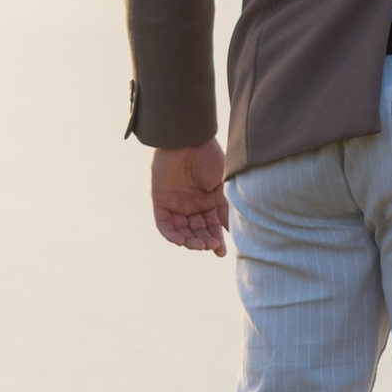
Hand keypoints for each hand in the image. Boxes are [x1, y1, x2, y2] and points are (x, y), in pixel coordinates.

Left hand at [151, 137, 228, 255]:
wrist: (187, 139)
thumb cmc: (209, 157)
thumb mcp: (222, 185)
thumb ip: (224, 208)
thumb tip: (231, 231)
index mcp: (208, 201)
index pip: (212, 227)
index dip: (216, 241)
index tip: (221, 253)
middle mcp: (192, 205)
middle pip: (197, 231)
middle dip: (203, 241)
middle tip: (210, 246)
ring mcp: (176, 204)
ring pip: (181, 231)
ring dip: (189, 241)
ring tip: (198, 245)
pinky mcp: (160, 201)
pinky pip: (164, 224)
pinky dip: (171, 234)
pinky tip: (181, 241)